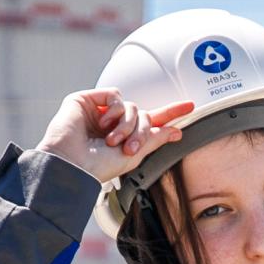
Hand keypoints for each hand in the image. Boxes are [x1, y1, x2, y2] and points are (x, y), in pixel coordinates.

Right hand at [39, 89, 191, 180]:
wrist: (73, 164)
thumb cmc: (98, 166)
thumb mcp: (134, 156)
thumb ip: (154, 139)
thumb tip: (175, 130)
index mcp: (124, 137)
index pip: (151, 121)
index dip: (170, 113)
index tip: (190, 106)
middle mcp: (113, 123)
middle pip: (143, 114)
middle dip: (142, 131)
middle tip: (131, 148)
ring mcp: (99, 111)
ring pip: (131, 106)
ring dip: (128, 125)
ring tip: (112, 141)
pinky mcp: (87, 100)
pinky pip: (115, 96)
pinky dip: (115, 111)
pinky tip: (104, 125)